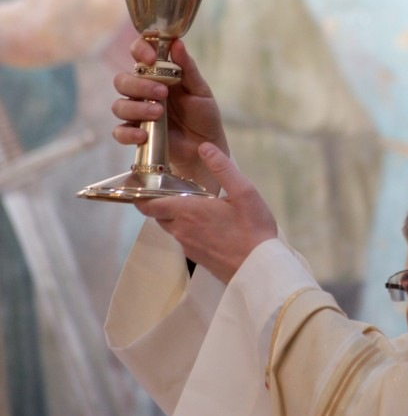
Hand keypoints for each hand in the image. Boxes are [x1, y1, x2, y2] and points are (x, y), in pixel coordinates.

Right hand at [111, 38, 228, 192]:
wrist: (206, 146)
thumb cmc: (204, 115)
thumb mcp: (201, 91)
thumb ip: (188, 68)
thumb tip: (177, 43)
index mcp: (158, 75)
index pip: (138, 54)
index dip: (139, 50)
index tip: (151, 58)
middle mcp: (143, 92)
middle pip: (122, 80)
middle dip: (139, 85)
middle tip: (162, 93)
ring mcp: (137, 113)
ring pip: (119, 105)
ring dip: (136, 108)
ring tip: (158, 113)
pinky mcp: (136, 134)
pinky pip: (119, 132)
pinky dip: (128, 133)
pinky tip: (143, 135)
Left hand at [134, 142, 278, 283]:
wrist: (258, 269)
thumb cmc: (253, 229)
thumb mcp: (244, 192)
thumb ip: (222, 168)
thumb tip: (205, 147)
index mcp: (188, 211)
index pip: (149, 204)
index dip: (142, 195)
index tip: (144, 184)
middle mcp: (181, 230)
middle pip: (158, 215)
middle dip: (161, 202)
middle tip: (175, 189)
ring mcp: (188, 246)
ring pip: (171, 227)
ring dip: (175, 216)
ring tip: (194, 205)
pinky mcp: (197, 258)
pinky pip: (183, 239)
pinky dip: (187, 229)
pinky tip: (208, 224)